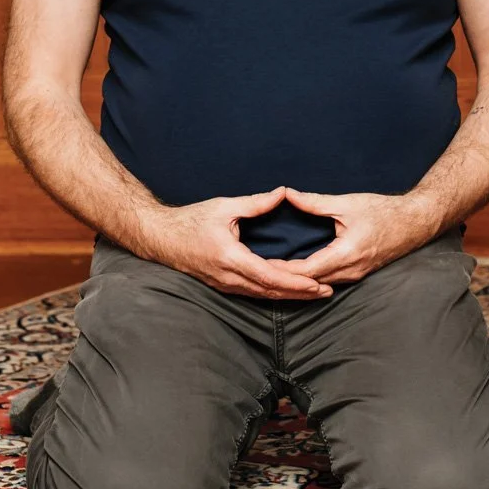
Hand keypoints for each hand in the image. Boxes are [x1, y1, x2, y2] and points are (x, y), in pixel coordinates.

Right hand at [145, 187, 331, 300]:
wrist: (161, 238)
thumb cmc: (191, 220)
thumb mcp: (224, 207)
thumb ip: (255, 203)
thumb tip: (282, 193)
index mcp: (231, 258)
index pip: (270, 276)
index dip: (296, 282)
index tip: (318, 283)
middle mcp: (228, 277)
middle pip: (270, 292)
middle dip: (300, 293)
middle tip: (326, 292)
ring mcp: (224, 284)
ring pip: (262, 296)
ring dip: (289, 296)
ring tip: (314, 294)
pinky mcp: (222, 285)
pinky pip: (252, 293)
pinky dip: (273, 293)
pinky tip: (287, 291)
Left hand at [269, 187, 443, 285]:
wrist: (415, 222)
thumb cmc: (384, 211)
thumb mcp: (347, 203)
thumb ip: (315, 202)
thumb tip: (288, 195)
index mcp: (347, 254)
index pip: (307, 270)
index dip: (283, 270)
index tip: (261, 264)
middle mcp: (351, 271)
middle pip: (310, 283)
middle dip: (285, 279)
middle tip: (258, 273)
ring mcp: (356, 275)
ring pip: (319, 285)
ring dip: (297, 281)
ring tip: (272, 274)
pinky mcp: (358, 274)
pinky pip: (329, 281)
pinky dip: (311, 278)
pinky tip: (297, 271)